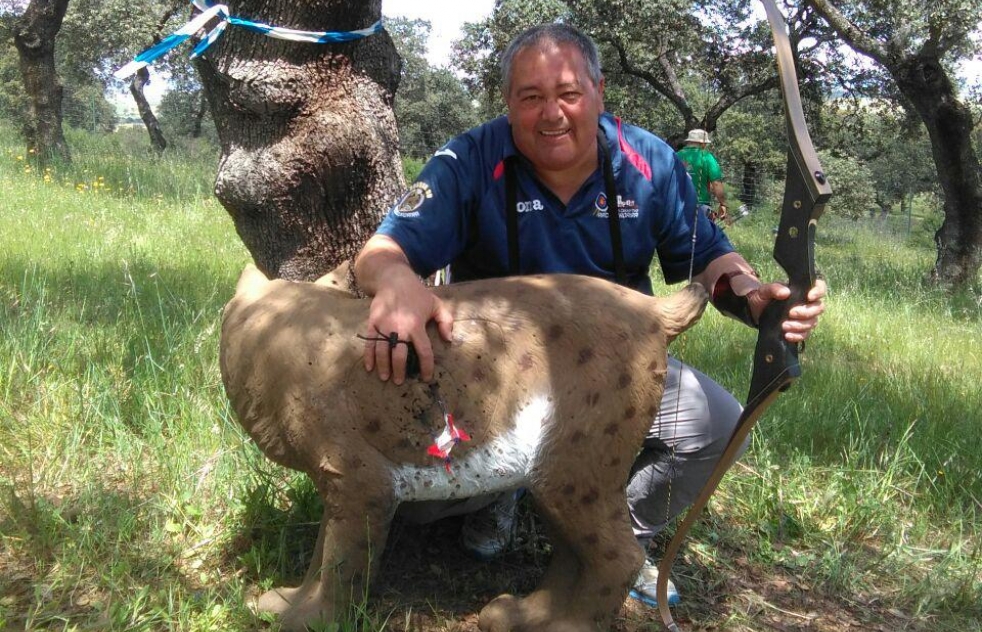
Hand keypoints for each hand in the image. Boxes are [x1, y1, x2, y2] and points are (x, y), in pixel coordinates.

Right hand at [362, 269, 453, 384]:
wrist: (393, 279)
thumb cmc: (417, 294)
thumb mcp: (436, 304)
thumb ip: (446, 322)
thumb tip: (449, 340)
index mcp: (416, 325)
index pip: (423, 351)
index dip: (426, 367)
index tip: (426, 377)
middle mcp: (399, 328)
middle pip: (399, 355)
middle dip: (399, 370)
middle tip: (399, 381)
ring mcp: (384, 325)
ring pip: (382, 351)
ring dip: (383, 366)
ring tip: (385, 377)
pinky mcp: (372, 322)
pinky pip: (369, 342)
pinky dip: (368, 356)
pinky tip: (369, 367)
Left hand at [747, 278, 826, 342]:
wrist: (756, 311)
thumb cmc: (763, 297)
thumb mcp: (765, 290)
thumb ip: (774, 288)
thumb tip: (785, 292)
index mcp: (802, 290)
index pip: (820, 287)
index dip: (819, 291)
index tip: (809, 297)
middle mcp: (807, 303)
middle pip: (819, 308)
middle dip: (806, 312)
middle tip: (791, 313)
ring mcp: (804, 317)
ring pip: (813, 322)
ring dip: (800, 325)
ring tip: (784, 326)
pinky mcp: (799, 329)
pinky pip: (805, 334)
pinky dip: (797, 336)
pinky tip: (787, 335)